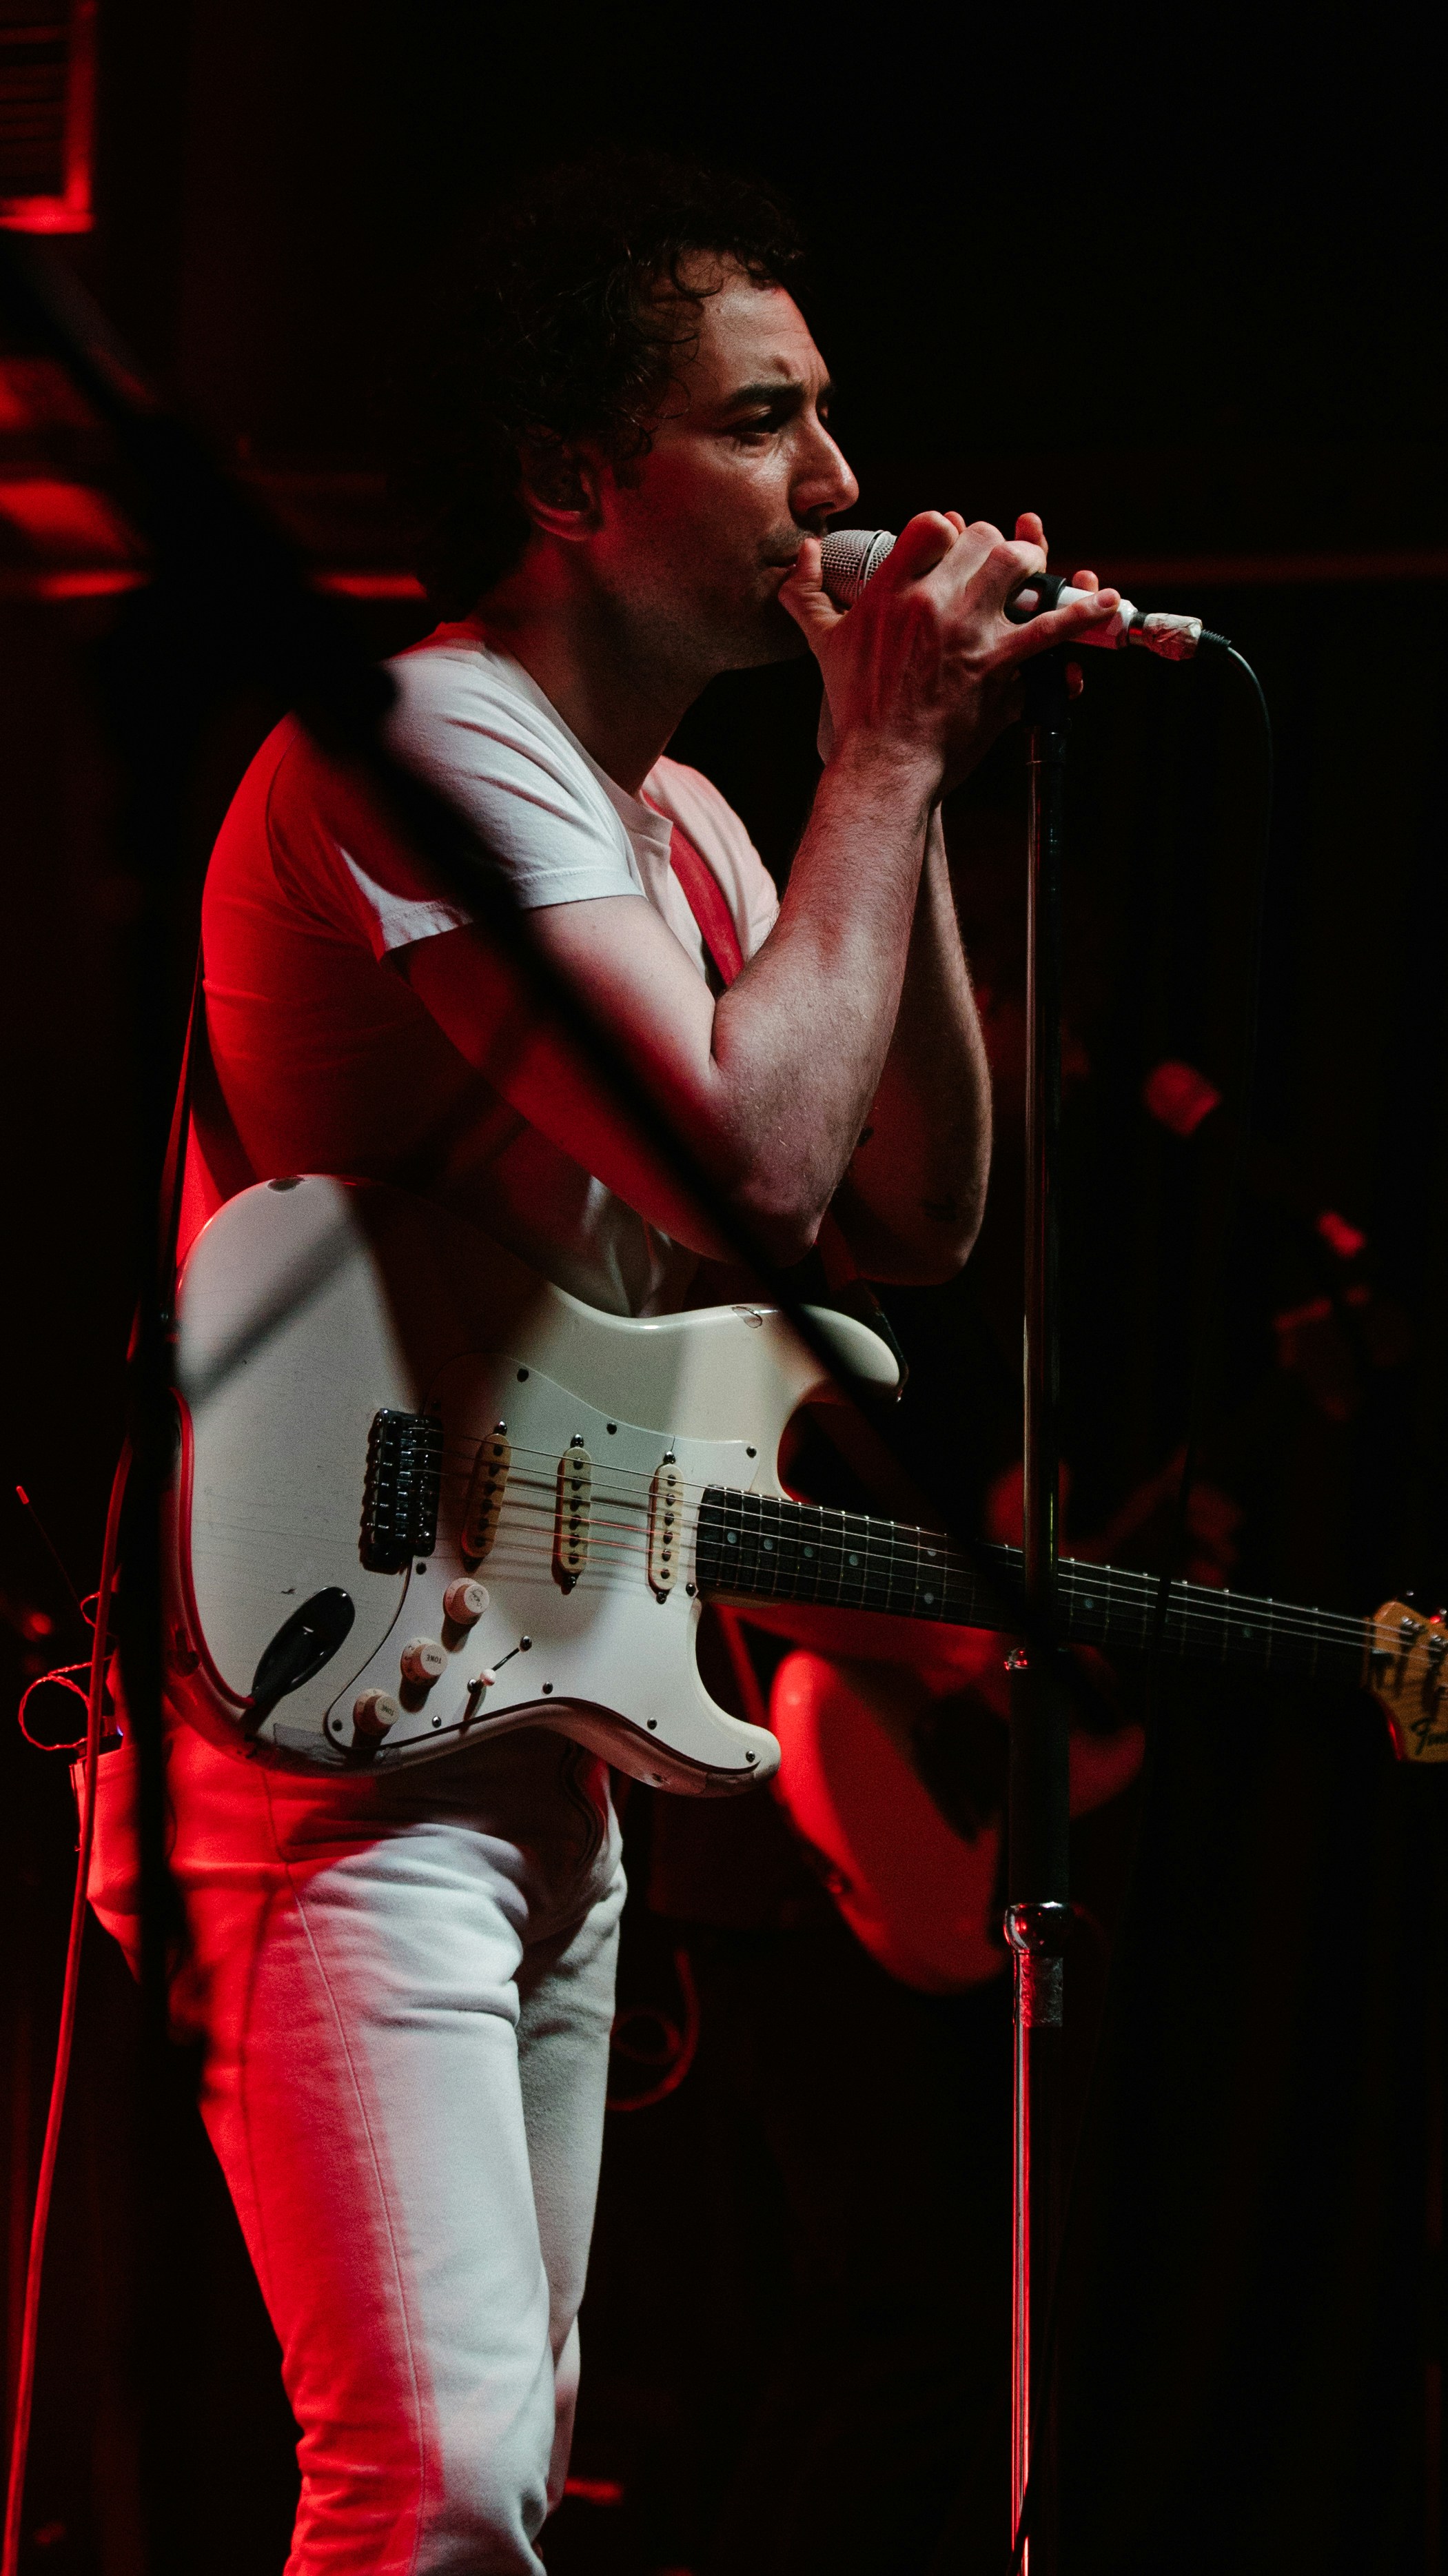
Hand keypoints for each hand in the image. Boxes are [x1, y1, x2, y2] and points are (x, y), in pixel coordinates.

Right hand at [781, 508, 1120, 792]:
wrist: (882, 765)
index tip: (952, 549)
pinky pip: (1051, 629)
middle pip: (982, 539)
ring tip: (1038, 576)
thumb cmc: (854, 709)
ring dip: (1033, 567)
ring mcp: (969, 633)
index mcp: (890, 591)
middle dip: (995, 549)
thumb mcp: (823, 644)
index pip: (933, 525)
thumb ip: (806, 593)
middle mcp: (931, 603)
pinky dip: (1084, 614)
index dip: (950, 530)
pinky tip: (1106, 601)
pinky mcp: (998, 666)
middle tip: (998, 571)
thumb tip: (802, 552)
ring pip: (1016, 568)